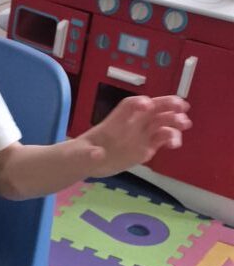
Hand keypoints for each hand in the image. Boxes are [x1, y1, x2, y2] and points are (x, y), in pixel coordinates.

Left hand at [75, 95, 189, 175]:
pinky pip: (162, 140)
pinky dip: (171, 139)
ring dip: (174, 121)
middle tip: (182, 106)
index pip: (129, 106)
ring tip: (184, 124)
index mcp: (116, 120)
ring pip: (162, 123)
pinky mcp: (146, 148)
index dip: (138, 103)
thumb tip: (98, 154)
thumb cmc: (82, 153)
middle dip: (168, 105)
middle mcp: (132, 124)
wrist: (87, 162)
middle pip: (153, 109)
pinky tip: (175, 144)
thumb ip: (90, 154)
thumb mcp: (82, 155)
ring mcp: (141, 135)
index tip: (146, 105)